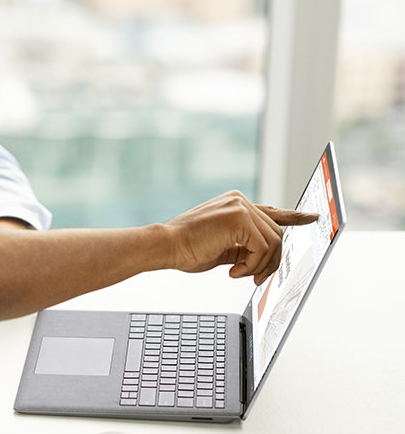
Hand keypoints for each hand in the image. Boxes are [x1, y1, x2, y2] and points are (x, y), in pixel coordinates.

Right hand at [165, 190, 318, 284]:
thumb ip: (244, 246)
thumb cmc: (186, 249)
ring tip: (240, 274)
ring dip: (260, 266)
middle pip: (276, 234)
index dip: (294, 217)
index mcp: (235, 205)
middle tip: (255, 279)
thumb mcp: (223, 248)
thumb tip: (263, 257)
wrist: (166, 246)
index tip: (313, 217)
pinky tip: (234, 271)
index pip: (271, 212)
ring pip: (274, 242)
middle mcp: (240, 201)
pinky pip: (263, 248)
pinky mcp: (240, 218)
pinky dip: (253, 265)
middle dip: (270, 262)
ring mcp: (241, 207)